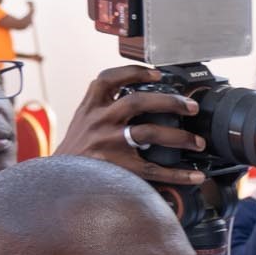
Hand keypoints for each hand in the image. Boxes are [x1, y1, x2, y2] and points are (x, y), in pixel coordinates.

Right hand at [57, 63, 201, 173]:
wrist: (57, 182)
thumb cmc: (77, 149)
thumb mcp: (83, 121)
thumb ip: (104, 106)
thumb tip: (141, 97)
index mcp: (90, 107)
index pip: (108, 79)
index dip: (135, 72)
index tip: (158, 74)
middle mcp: (99, 121)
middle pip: (137, 102)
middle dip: (169, 101)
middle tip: (191, 107)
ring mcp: (108, 144)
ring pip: (149, 132)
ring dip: (179, 137)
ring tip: (198, 142)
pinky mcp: (118, 169)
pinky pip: (154, 170)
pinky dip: (179, 174)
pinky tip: (195, 176)